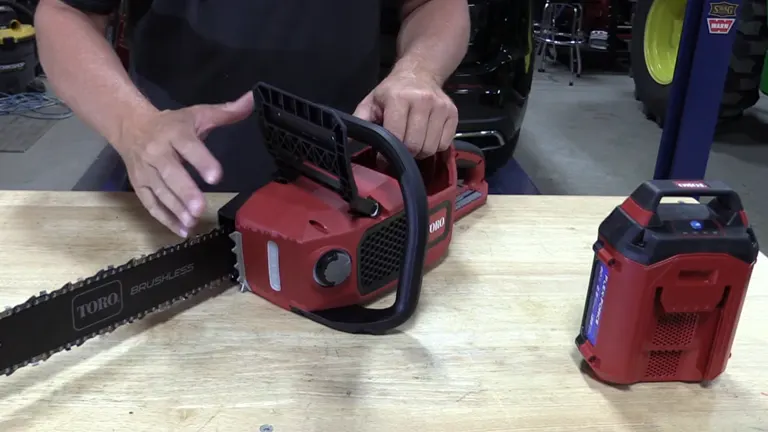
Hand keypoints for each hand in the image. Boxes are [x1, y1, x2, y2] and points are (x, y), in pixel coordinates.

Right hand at [116, 92, 253, 236]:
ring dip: (176, 209)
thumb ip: (226, 112)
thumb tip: (252, 100)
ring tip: (193, 222)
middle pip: (170, 173)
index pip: (188, 147)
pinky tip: (181, 230)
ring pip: (160, 192)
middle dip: (185, 192)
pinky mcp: (139, 185)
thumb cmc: (172, 124)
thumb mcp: (198, 114)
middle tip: (200, 208)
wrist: (131, 127)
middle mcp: (158, 153)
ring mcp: (146, 171)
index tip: (216, 176)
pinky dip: (164, 219)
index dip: (201, 161)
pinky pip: (150, 204)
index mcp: (174, 133)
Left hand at [353, 69, 457, 157]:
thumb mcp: (371, 102)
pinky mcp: (453, 114)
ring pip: (431, 148)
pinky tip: (425, 137)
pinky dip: (434, 147)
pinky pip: (444, 144)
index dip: (388, 153)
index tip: (383, 157)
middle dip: (406, 154)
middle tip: (399, 150)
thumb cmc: (392, 91)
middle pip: (416, 146)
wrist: (420, 72)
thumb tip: (349, 140)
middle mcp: (423, 101)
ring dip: (420, 152)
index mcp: (399, 98)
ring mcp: (441, 107)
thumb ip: (360, 120)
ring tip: (412, 143)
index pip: (397, 137)